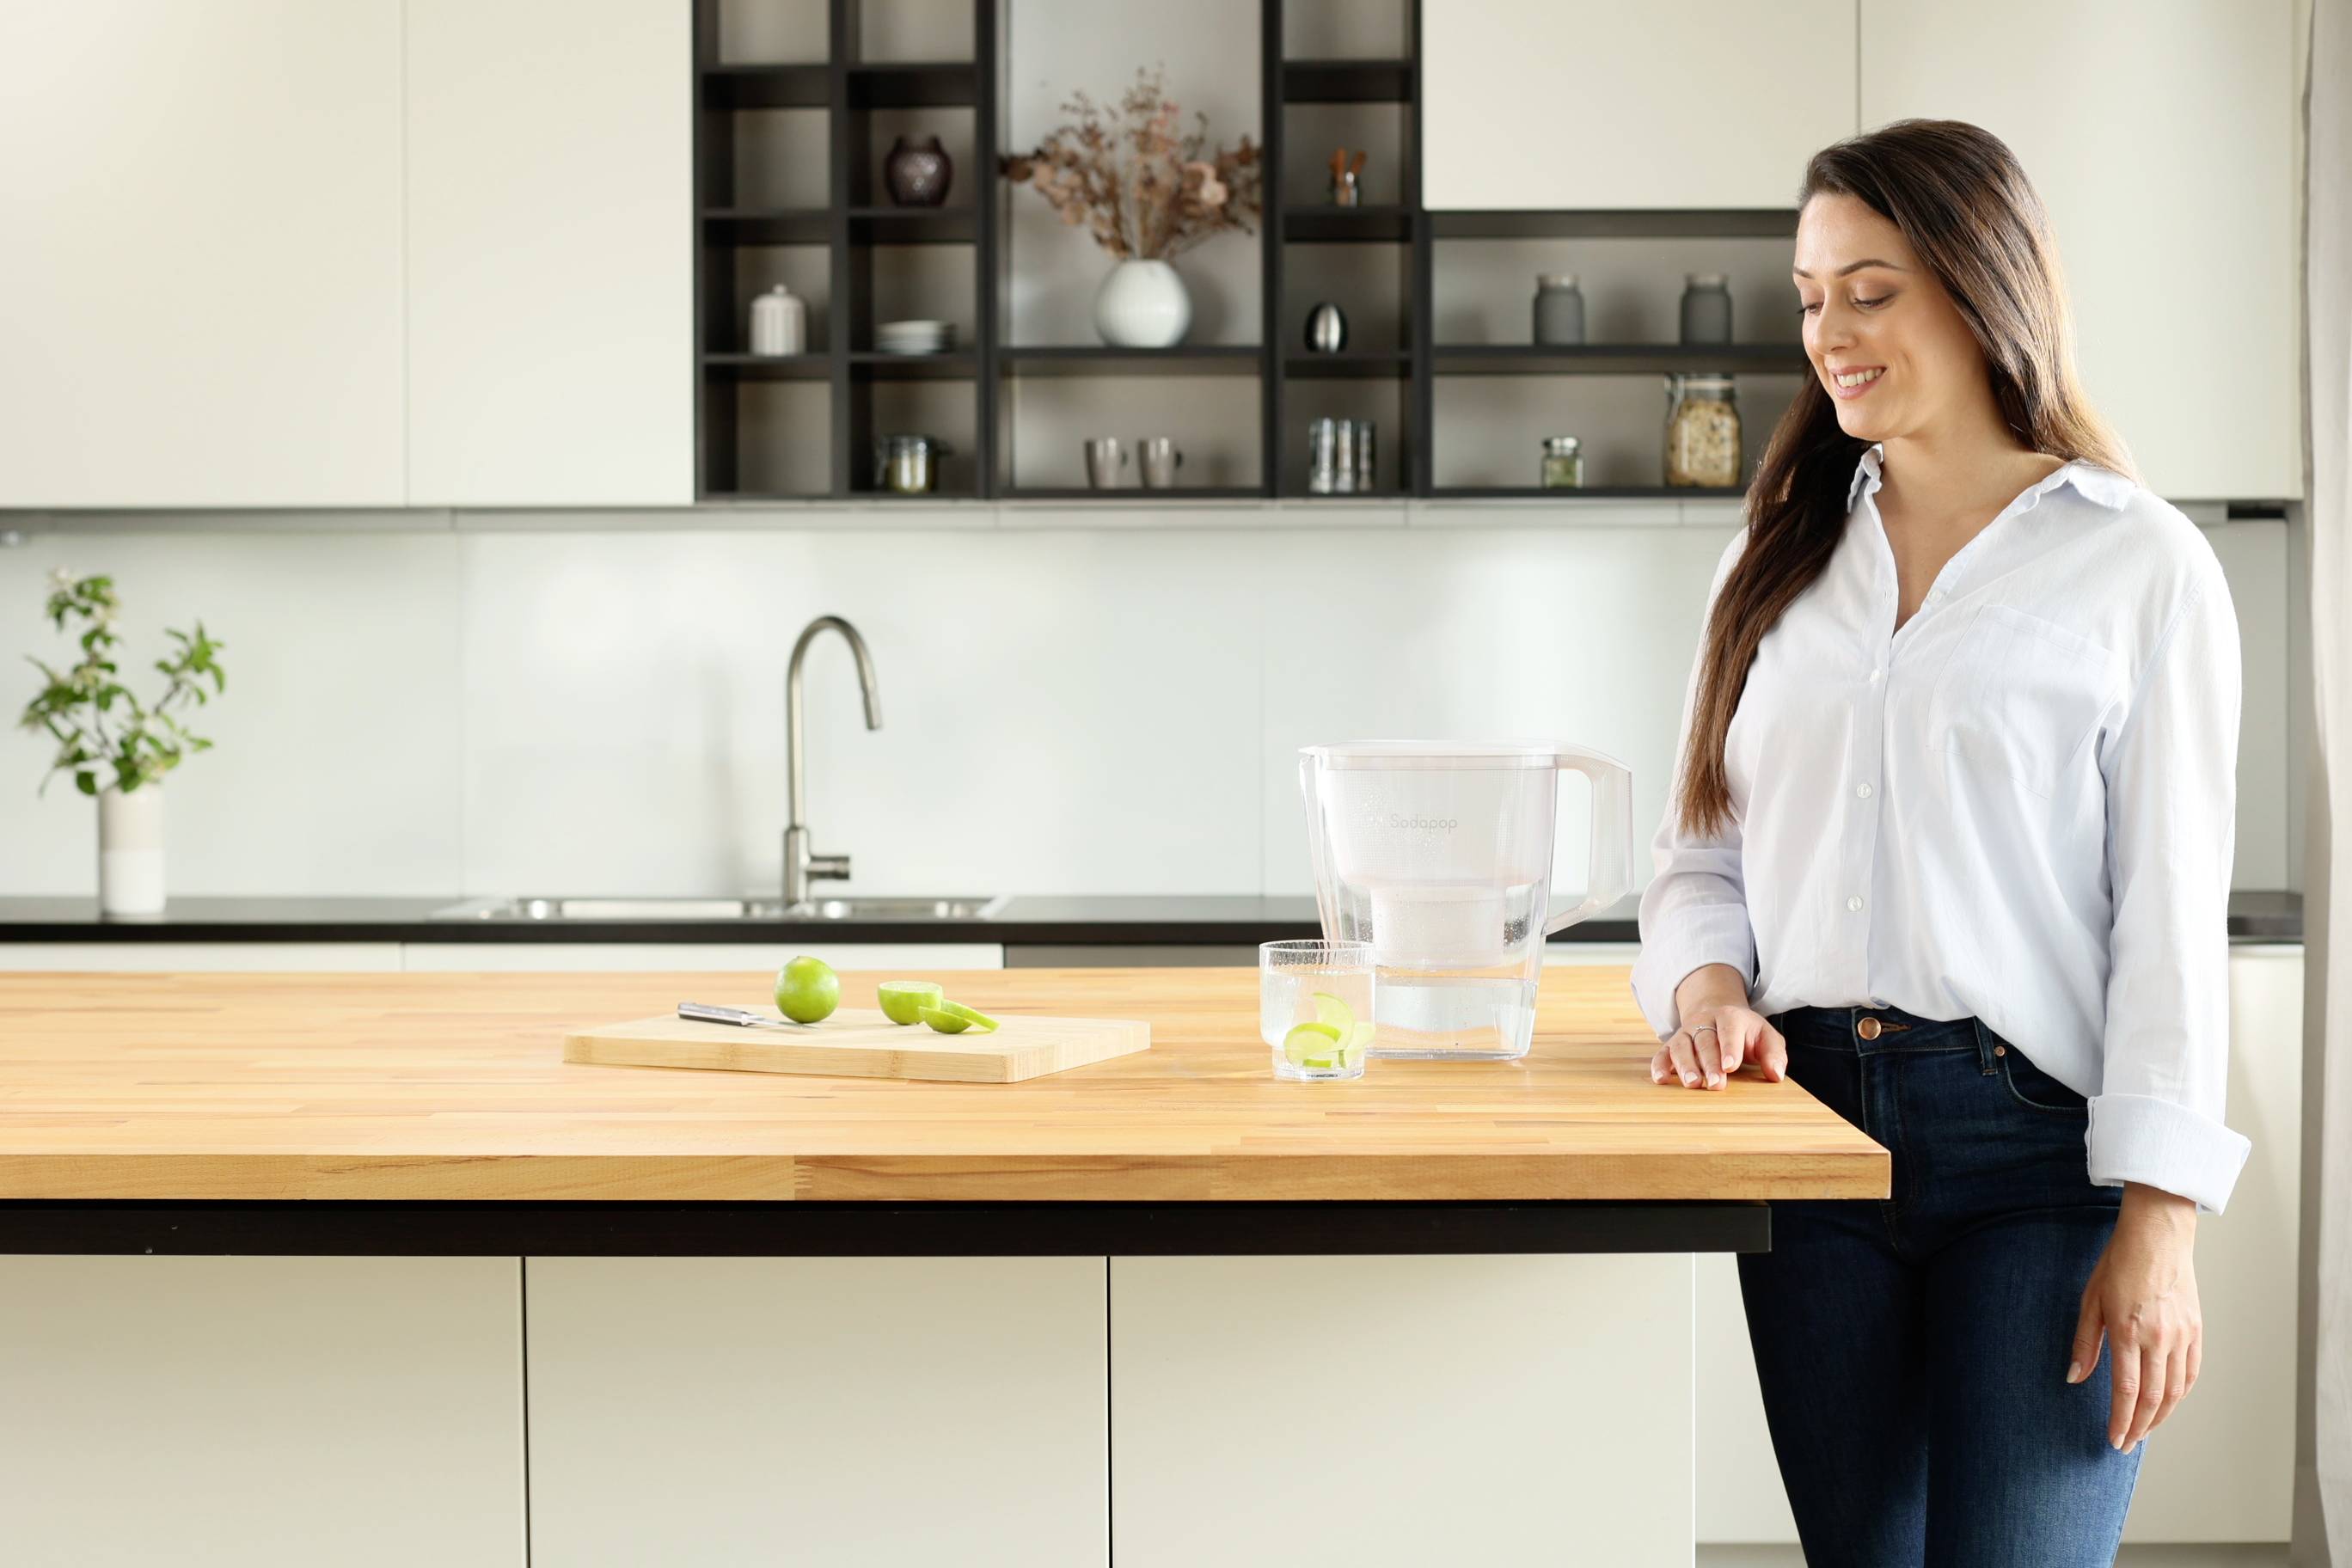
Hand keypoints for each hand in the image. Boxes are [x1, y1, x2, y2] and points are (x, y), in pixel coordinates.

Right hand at [1649, 995, 1785, 1090]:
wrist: (1716, 1012)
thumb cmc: (1745, 1032)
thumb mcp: (1765, 1036)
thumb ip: (1774, 1053)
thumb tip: (1776, 1074)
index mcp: (1730, 1017)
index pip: (1729, 1030)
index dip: (1729, 1047)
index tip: (1730, 1066)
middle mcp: (1704, 1022)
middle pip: (1704, 1041)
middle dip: (1709, 1063)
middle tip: (1716, 1084)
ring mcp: (1686, 1033)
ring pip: (1681, 1046)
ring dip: (1685, 1065)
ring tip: (1692, 1084)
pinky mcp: (1672, 1044)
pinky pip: (1662, 1053)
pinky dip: (1659, 1066)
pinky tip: (1661, 1080)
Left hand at [2070, 1183, 2201, 1451]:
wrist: (2158, 1237)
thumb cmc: (2118, 1264)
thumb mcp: (2091, 1300)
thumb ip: (2085, 1343)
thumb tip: (2074, 1378)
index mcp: (2129, 1331)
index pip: (2126, 1390)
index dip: (2121, 1420)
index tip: (2114, 1440)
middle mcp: (2160, 1337)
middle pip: (2152, 1397)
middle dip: (2139, 1426)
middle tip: (2127, 1444)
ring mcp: (2182, 1335)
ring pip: (2175, 1390)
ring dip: (2160, 1416)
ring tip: (2144, 1430)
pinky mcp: (2196, 1330)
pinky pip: (2191, 1373)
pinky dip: (2180, 1394)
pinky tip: (2167, 1404)